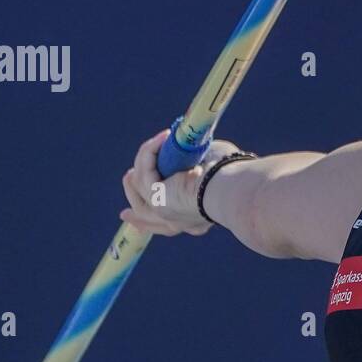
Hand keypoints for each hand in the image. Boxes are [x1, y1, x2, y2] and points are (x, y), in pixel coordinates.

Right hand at [119, 129, 244, 235]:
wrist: (234, 188)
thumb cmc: (233, 176)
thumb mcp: (213, 166)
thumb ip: (199, 160)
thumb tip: (192, 145)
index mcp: (195, 219)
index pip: (168, 223)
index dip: (151, 218)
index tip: (134, 213)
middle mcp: (179, 221)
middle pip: (146, 215)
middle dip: (133, 202)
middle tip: (127, 182)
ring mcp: (164, 213)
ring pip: (140, 188)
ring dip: (143, 161)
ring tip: (155, 142)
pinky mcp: (157, 199)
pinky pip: (144, 171)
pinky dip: (150, 151)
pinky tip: (163, 137)